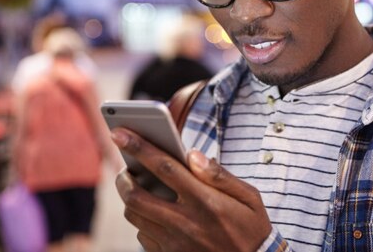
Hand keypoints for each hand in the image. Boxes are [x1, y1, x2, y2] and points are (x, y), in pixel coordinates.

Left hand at [111, 128, 271, 251]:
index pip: (165, 167)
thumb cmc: (252, 228)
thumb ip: (220, 175)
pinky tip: (154, 212)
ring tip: (136, 186)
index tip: (120, 132)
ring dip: (130, 198)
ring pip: (135, 216)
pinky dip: (143, 220)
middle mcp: (185, 222)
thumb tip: (192, 154)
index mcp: (206, 201)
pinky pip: (143, 235)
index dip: (140, 147)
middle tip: (124, 167)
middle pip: (137, 196)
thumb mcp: (249, 197)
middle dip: (123, 177)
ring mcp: (174, 243)